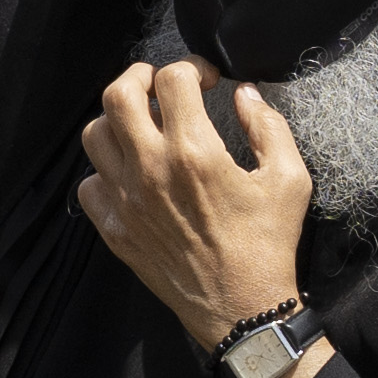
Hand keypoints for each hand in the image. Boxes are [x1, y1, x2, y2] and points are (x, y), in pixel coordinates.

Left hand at [72, 58, 313, 352]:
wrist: (242, 309)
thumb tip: (244, 94)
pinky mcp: (114, 229)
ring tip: (143, 126)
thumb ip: (268, 126)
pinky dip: (105, 171)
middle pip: (117, 94)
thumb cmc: (268, 245)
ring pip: (95, 134)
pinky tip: (131, 174)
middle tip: (160, 86)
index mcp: (195, 152)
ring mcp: (126, 200)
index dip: (192, 68)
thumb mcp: (289, 179)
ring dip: (118, 120)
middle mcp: (151, 170)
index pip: (172, 79)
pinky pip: (88, 184)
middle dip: (140, 77)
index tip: (207, 81)